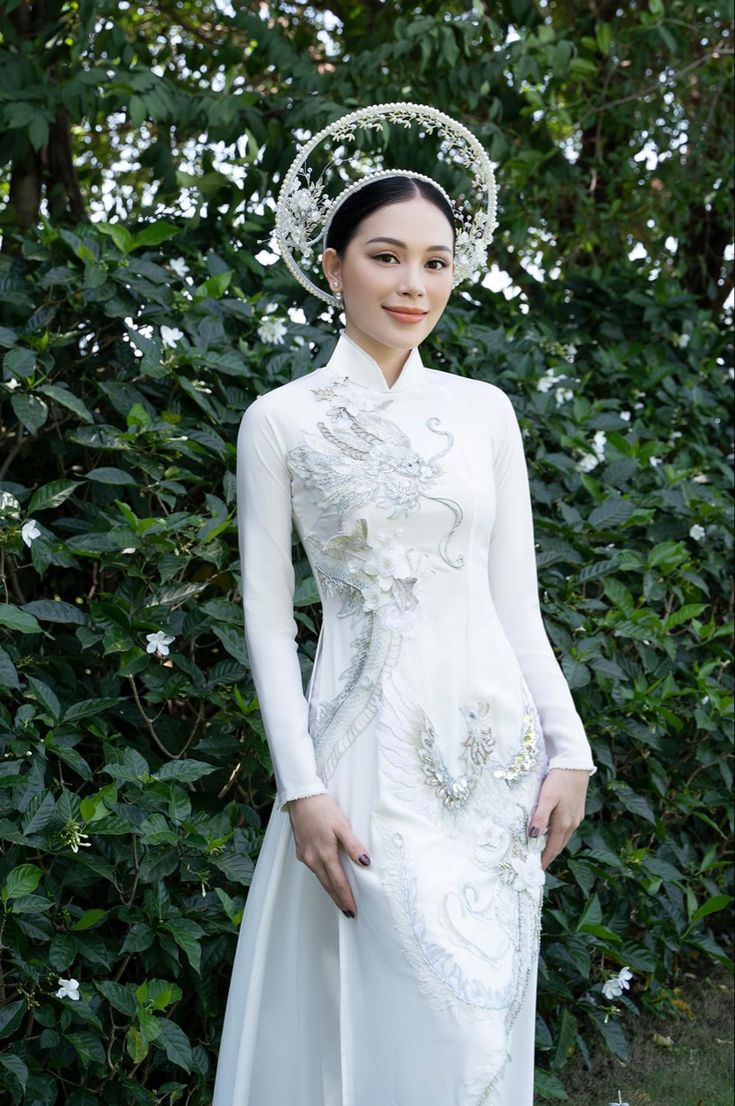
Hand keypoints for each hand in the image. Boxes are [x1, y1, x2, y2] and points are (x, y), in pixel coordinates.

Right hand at [285, 793, 370, 917]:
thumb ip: (353, 846)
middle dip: (338, 899)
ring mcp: (304, 855)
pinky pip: (313, 868)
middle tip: (347, 912)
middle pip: (327, 884)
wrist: (301, 797)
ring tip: (339, 898)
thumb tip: (365, 863)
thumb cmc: (322, 809)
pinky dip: (322, 876)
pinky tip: (327, 877)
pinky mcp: (300, 850)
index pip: (338, 882)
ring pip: (319, 877)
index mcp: (324, 855)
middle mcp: (312, 859)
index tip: (352, 910)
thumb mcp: (342, 825)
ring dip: (330, 889)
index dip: (346, 897)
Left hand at [527, 768, 588, 869]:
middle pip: (559, 845)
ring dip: (554, 845)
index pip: (553, 848)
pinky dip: (559, 834)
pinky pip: (568, 828)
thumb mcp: (547, 798)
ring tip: (543, 850)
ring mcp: (577, 817)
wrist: (575, 765)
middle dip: (549, 855)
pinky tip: (553, 831)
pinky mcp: (578, 810)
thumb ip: (540, 817)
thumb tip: (532, 836)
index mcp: (564, 823)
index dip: (545, 859)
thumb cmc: (559, 780)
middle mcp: (572, 823)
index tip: (537, 869)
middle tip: (538, 863)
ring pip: (564, 837)